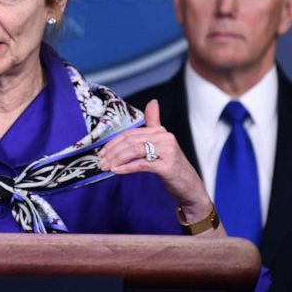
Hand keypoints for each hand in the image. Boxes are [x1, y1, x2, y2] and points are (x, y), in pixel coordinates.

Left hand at [99, 99, 218, 228]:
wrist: (190, 189)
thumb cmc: (172, 168)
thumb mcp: (161, 146)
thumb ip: (154, 125)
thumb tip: (152, 102)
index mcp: (161, 132)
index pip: (130, 134)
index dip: (113, 143)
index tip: (102, 153)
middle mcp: (165, 138)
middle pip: (130, 141)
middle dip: (112, 152)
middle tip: (101, 162)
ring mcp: (167, 152)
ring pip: (134, 151)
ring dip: (116, 160)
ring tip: (107, 167)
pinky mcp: (167, 166)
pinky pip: (141, 164)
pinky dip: (126, 168)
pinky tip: (117, 172)